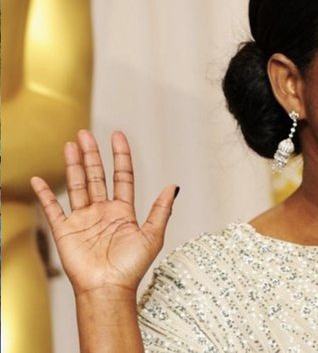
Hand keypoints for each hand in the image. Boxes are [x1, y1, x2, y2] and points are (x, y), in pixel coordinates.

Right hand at [31, 130, 177, 296]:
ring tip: (70, 144)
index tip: (117, 136)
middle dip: (91, 154)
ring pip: (77, 186)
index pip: (122, 176)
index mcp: (123, 211)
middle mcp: (102, 212)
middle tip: (85, 133)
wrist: (108, 289)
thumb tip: (173, 186)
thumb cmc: (132, 267)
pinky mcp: (65, 231)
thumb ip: (161, 210)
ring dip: (73, 166)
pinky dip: (45, 194)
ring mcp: (83, 220)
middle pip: (96, 176)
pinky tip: (39, 180)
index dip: (120, 156)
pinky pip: (53, 209)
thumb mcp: (153, 235)